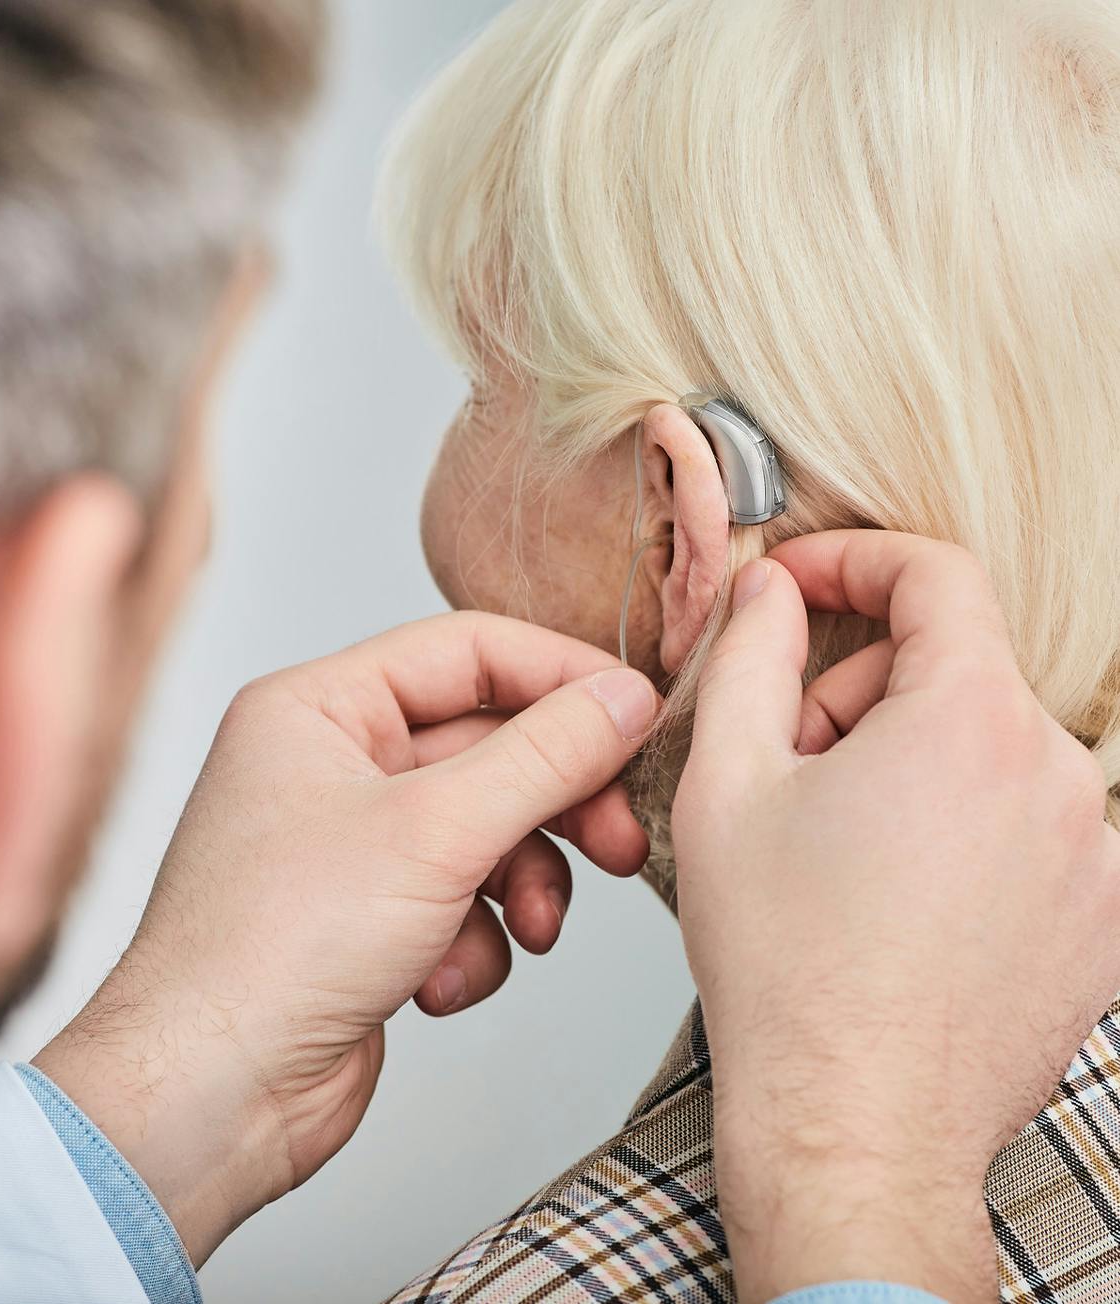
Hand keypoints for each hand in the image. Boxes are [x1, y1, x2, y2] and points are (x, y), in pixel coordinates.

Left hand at [34, 612, 657, 1264]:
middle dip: (557, 801)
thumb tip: (624, 700)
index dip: (562, 677)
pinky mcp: (372, 916)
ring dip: (523, 885)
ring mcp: (352, 843)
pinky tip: (440, 981)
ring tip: (529, 931)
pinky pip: (465, 900)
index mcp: (321, 706)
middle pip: (490, 746)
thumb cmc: (270, 951)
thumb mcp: (435, 831)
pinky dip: (474, 943)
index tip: (638, 715)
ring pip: (488, 829)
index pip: (469, 652)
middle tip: (618, 840)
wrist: (208, 1098)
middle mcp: (333, 764)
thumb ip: (545, 756)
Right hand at [672, 532, 1119, 1303]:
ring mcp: (1095, 853)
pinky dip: (961, 822)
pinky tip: (897, 890)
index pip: (936, 576)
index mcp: (970, 721)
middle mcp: (1059, 776)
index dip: (855, 561)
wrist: (852, 1125)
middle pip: (954, 668)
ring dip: (909, 760)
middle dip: (861, 690)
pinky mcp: (1103, 917)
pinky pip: (1027, 819)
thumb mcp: (727, 780)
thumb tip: (772, 590)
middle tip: (790, 762)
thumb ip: (751, 652)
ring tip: (838, 842)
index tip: (803, 585)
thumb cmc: (785, 965)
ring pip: (988, 745)